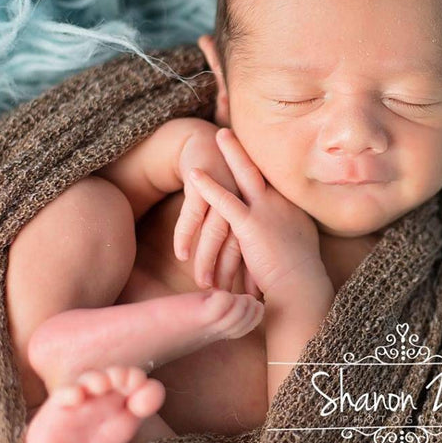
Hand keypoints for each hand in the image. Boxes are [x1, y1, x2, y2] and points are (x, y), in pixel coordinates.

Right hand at [173, 129, 256, 295]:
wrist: (210, 143)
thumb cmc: (228, 181)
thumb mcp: (248, 207)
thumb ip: (252, 233)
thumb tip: (257, 266)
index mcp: (261, 208)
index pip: (260, 247)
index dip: (256, 272)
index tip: (254, 298)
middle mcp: (245, 200)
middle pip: (241, 242)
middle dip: (236, 271)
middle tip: (232, 298)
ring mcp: (225, 190)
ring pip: (216, 231)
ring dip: (208, 259)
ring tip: (203, 285)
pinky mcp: (203, 183)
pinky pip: (193, 213)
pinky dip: (186, 234)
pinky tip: (180, 254)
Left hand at [183, 128, 324, 297]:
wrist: (301, 288)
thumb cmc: (299, 278)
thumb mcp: (300, 247)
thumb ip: (290, 233)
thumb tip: (288, 233)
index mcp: (292, 209)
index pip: (274, 180)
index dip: (262, 163)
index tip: (253, 148)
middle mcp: (282, 204)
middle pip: (262, 168)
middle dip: (245, 148)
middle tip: (230, 129)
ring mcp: (267, 212)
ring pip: (246, 175)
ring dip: (231, 153)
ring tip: (217, 134)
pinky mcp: (251, 226)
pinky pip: (225, 201)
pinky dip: (209, 186)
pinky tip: (194, 174)